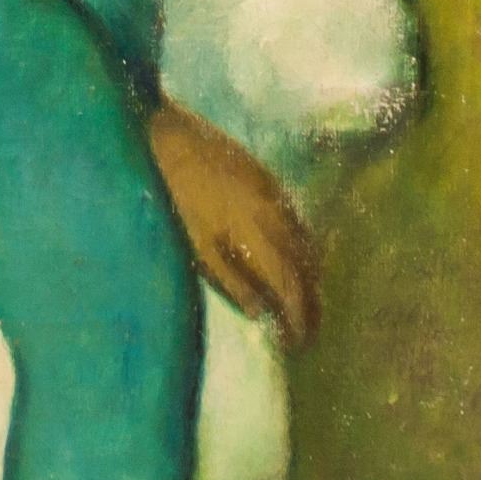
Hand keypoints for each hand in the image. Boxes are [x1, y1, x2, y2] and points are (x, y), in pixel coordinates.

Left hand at [148, 97, 320, 349]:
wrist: (169, 135)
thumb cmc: (175, 195)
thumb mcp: (196, 247)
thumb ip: (231, 282)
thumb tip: (260, 313)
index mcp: (259, 236)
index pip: (292, 288)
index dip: (299, 320)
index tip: (297, 344)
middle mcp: (278, 215)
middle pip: (308, 269)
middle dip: (311, 304)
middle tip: (307, 332)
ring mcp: (275, 193)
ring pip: (308, 244)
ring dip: (311, 277)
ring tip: (302, 301)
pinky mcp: (267, 177)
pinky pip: (298, 220)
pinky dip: (303, 247)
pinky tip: (290, 256)